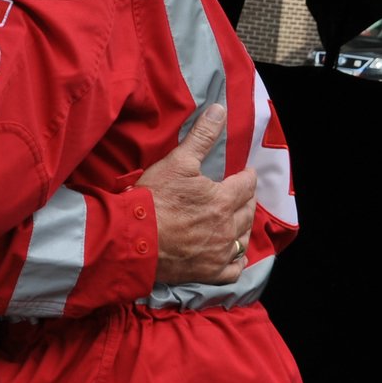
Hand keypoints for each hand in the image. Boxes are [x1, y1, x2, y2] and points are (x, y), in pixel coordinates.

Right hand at [137, 103, 257, 285]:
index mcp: (224, 200)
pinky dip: (237, 260)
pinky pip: (234, 269)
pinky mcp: (208, 272)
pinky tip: (234, 254)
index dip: (247, 175)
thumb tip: (220, 110)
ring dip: (244, 227)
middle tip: (243, 193)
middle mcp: (227, 228)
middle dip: (248, 200)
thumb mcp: (178, 161)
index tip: (246, 171)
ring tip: (239, 220)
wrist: (133, 238)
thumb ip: (202, 136)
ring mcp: (218, 253)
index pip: (246, 185)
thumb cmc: (154, 199)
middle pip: (248, 212)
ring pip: (243, 239)